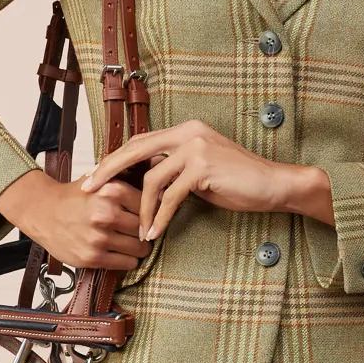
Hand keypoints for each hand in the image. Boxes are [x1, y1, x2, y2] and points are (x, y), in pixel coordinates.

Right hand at [0, 168, 145, 270]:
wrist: (43, 213)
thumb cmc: (75, 198)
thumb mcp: (100, 180)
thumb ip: (126, 181)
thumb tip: (160, 190)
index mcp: (110, 190)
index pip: (149, 204)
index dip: (151, 211)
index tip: (151, 216)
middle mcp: (105, 213)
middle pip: (145, 228)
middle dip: (145, 231)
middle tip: (140, 232)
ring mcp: (99, 237)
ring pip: (139, 248)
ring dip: (138, 248)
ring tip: (131, 243)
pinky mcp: (92, 257)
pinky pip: (127, 263)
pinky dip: (128, 260)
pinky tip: (121, 253)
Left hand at [81, 121, 331, 236]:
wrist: (274, 184)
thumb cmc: (239, 181)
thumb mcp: (202, 170)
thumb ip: (175, 168)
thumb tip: (147, 179)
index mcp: (185, 129)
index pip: (140, 141)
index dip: (115, 158)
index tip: (96, 176)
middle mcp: (188, 132)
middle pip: (135, 150)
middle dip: (108, 171)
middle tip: (89, 191)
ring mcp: (195, 148)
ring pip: (152, 178)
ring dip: (142, 208)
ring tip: (138, 229)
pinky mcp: (203, 168)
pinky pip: (171, 196)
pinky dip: (160, 216)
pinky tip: (155, 232)